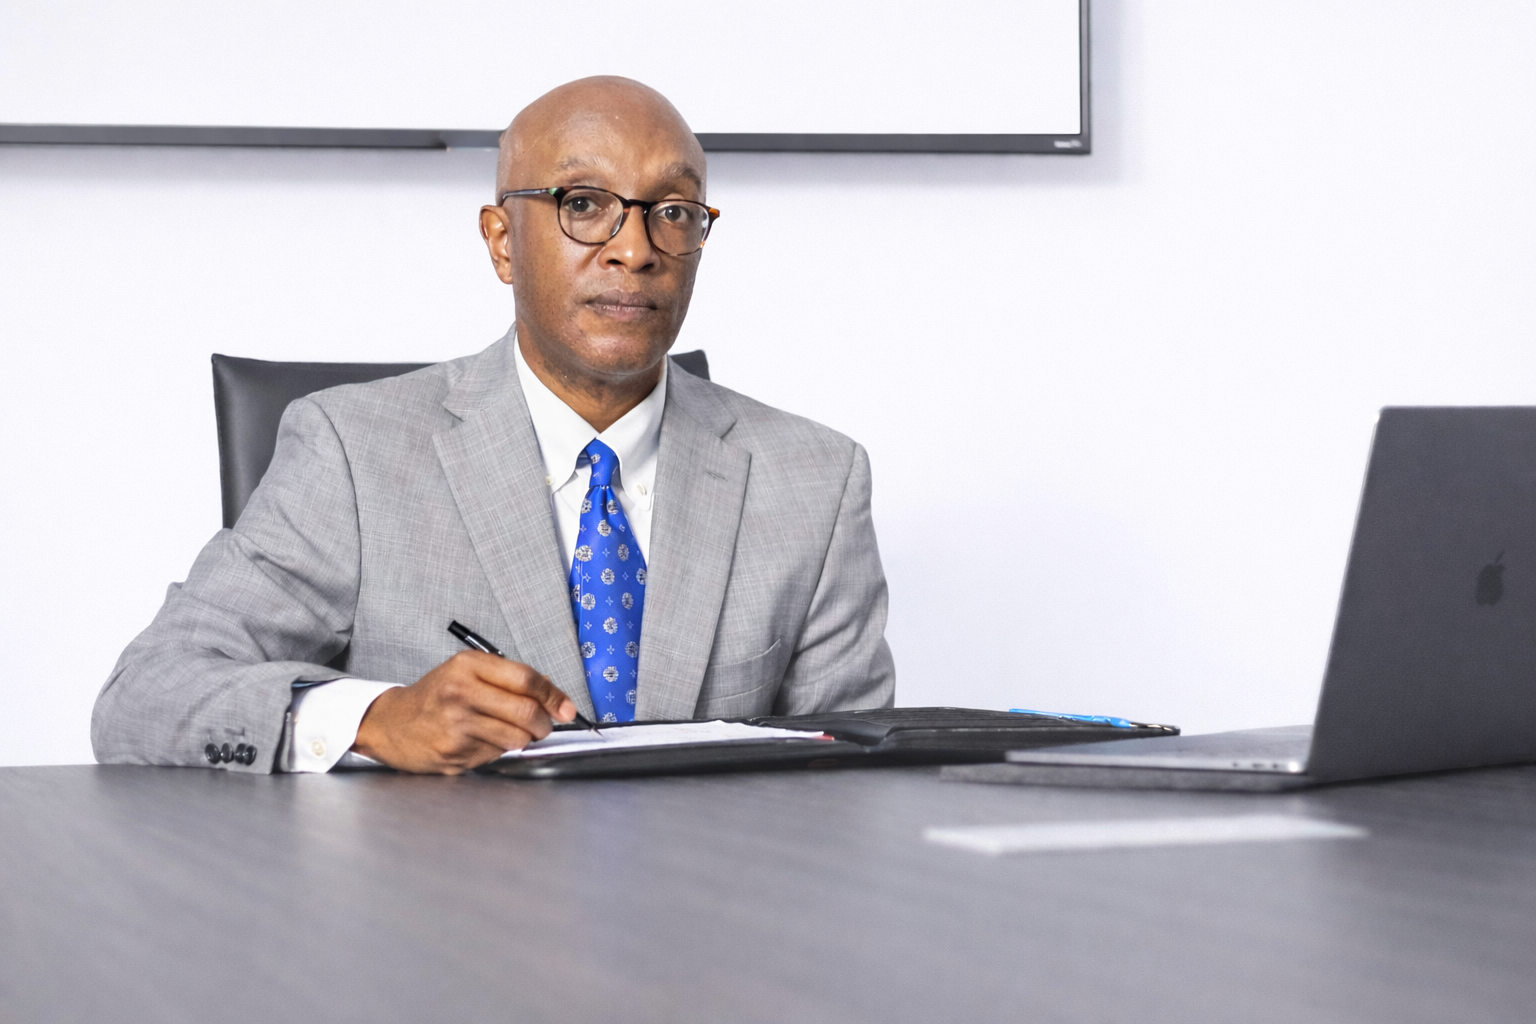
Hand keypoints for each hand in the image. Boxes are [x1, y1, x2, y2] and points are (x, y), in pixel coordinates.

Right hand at [352, 651, 577, 773]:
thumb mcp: (467, 672)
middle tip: (544, 726)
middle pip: (526, 712)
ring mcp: (456, 725)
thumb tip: (553, 693)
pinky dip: (498, 750)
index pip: (526, 679)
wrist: (391, 723)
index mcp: (467, 666)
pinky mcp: (453, 752)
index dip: (554, 695)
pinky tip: (481, 741)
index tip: (567, 708)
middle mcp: (460, 693)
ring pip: (516, 738)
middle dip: (544, 724)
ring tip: (509, 732)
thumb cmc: (435, 696)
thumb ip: (508, 679)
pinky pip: (496, 754)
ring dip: (524, 740)